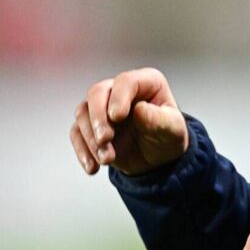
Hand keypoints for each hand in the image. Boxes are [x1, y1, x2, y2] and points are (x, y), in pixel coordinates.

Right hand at [70, 67, 188, 176]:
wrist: (157, 159)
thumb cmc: (167, 137)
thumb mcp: (173, 131)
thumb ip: (159, 120)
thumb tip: (139, 110)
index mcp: (145, 83)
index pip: (126, 81)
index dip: (119, 97)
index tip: (117, 117)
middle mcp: (120, 91)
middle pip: (97, 93)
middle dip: (98, 117)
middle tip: (105, 140)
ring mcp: (103, 108)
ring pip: (83, 112)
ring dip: (91, 138)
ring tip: (107, 159)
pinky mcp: (91, 127)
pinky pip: (77, 133)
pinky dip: (82, 150)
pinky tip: (93, 167)